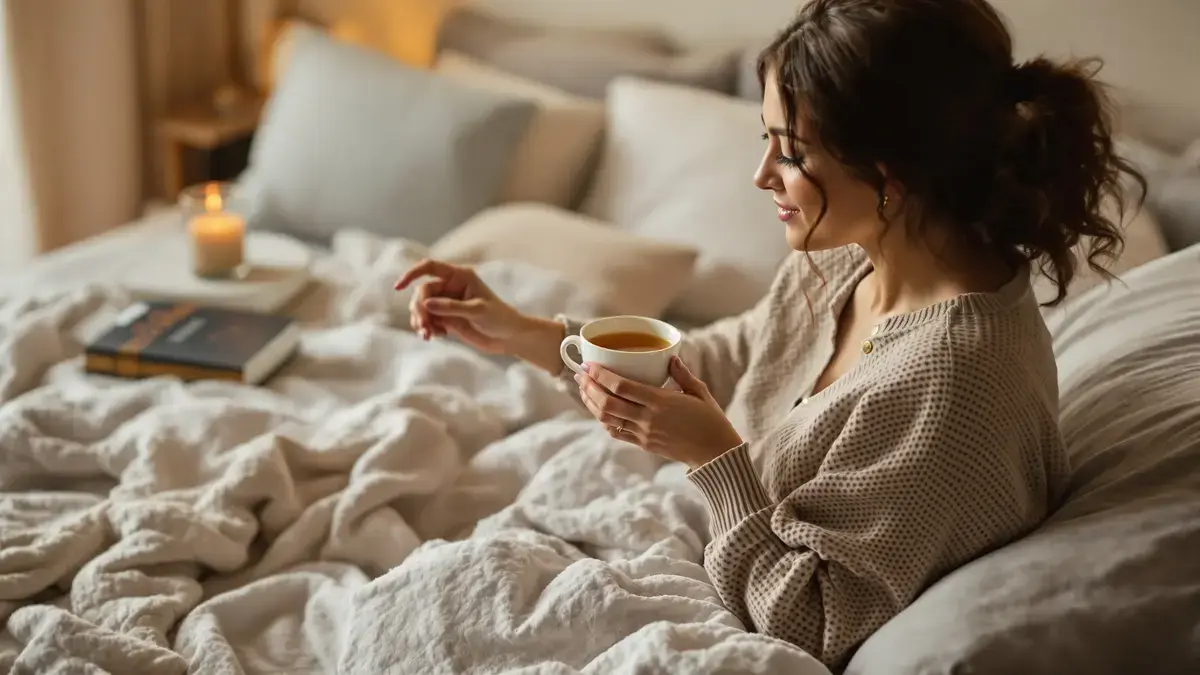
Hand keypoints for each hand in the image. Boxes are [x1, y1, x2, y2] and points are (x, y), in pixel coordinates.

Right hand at [394, 259, 520, 351]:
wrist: (508, 337)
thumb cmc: (499, 318)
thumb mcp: (477, 311)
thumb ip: (451, 307)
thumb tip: (425, 304)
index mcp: (460, 276)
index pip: (430, 267)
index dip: (412, 274)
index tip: (398, 287)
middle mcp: (450, 287)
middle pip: (422, 292)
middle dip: (420, 309)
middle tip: (424, 326)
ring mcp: (447, 303)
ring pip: (422, 308)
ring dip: (420, 321)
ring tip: (428, 335)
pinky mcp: (446, 318)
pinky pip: (428, 321)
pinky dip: (427, 328)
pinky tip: (436, 336)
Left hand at [575, 356, 743, 468]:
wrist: (714, 453)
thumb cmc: (710, 420)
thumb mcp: (699, 392)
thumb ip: (682, 374)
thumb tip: (670, 357)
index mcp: (660, 401)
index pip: (622, 387)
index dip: (601, 376)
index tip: (590, 365)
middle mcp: (648, 418)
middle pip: (607, 403)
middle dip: (590, 387)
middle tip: (581, 374)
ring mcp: (643, 433)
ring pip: (607, 419)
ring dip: (591, 403)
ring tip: (584, 389)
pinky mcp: (643, 444)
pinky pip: (616, 432)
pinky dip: (604, 421)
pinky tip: (598, 410)